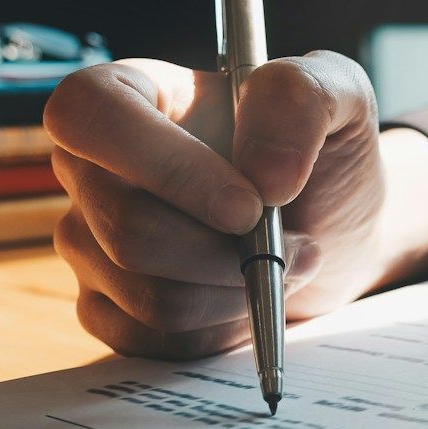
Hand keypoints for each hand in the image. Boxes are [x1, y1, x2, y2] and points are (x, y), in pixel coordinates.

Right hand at [44, 54, 427, 356]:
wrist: (332, 229)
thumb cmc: (323, 153)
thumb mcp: (339, 93)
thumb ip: (300, 98)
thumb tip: (264, 176)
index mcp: (130, 94)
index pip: (88, 114)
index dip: (166, 166)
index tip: (249, 205)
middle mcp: (92, 167)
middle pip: (126, 224)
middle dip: (226, 251)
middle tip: (292, 241)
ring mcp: (90, 240)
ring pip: (148, 290)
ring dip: (235, 288)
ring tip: (281, 261)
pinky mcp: (106, 307)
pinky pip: (154, 334)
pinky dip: (221, 323)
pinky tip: (248, 291)